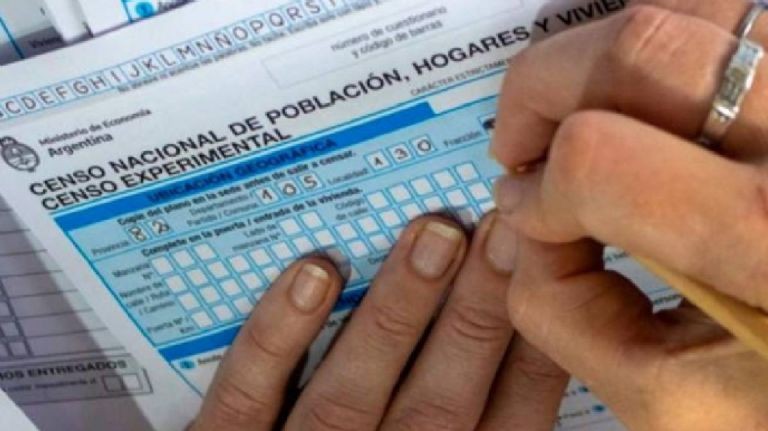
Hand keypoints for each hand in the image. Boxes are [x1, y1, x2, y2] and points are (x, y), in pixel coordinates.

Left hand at [190, 215, 566, 430]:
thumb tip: (517, 371)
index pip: (503, 426)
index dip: (531, 356)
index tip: (549, 280)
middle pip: (438, 402)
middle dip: (477, 314)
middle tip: (503, 232)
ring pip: (351, 392)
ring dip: (397, 310)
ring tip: (434, 235)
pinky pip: (247, 396)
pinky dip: (279, 337)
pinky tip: (314, 273)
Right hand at [491, 1, 767, 429]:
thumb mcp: (672, 401)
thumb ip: (566, 313)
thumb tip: (523, 226)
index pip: (601, 161)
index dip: (537, 187)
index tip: (528, 210)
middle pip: (643, 48)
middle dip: (543, 85)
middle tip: (522, 138)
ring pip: (692, 9)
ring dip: (604, 54)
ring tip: (583, 108)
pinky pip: (733, 23)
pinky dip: (667, 48)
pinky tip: (653, 103)